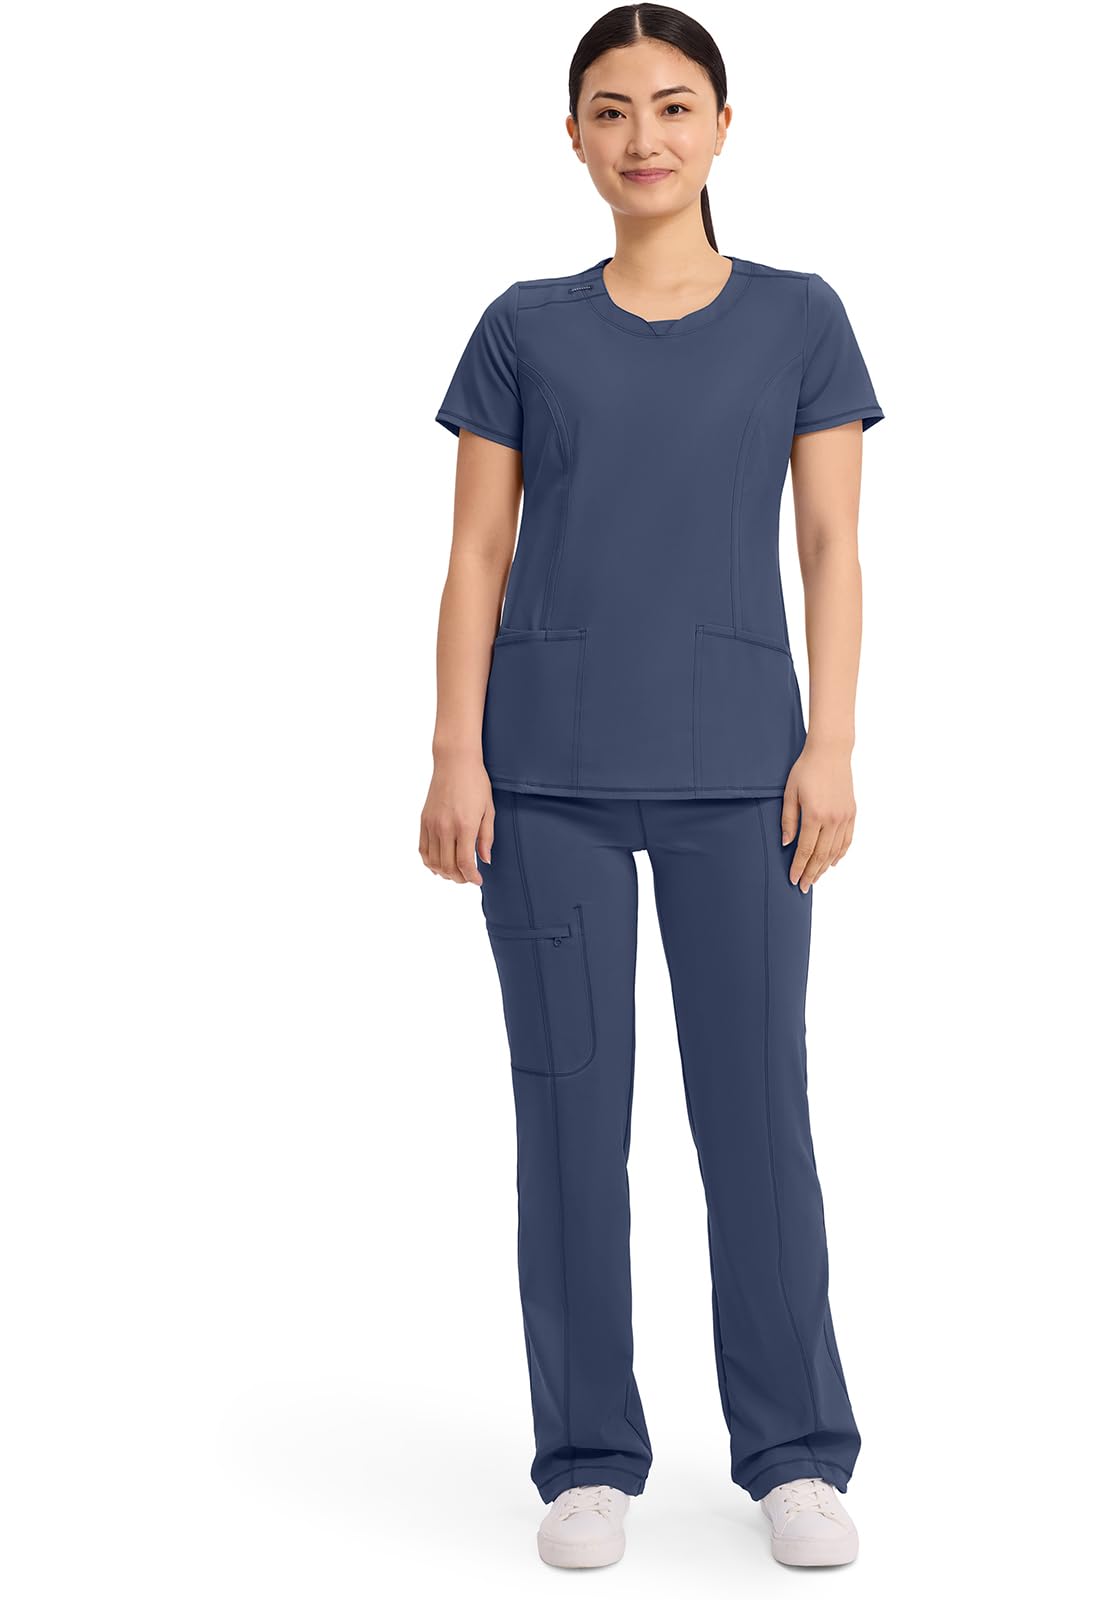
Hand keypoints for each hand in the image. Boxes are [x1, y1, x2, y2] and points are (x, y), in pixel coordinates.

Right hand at [419, 753, 494, 884]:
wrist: (454, 762)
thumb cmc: (476, 783)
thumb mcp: (489, 810)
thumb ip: (486, 837)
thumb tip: (485, 861)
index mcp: (465, 825)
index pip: (464, 863)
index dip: (471, 877)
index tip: (478, 881)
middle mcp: (446, 827)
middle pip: (448, 866)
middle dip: (459, 878)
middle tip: (468, 878)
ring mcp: (432, 824)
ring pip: (433, 861)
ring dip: (444, 873)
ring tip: (455, 873)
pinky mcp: (424, 820)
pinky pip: (422, 849)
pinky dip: (429, 862)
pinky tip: (439, 864)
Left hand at [781, 739, 855, 892]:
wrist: (830, 753)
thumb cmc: (805, 770)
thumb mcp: (790, 793)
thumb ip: (788, 820)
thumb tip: (786, 843)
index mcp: (814, 815)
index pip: (806, 850)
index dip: (799, 867)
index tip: (793, 880)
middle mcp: (832, 819)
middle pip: (822, 855)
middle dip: (812, 873)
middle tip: (804, 887)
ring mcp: (845, 816)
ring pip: (836, 850)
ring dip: (825, 867)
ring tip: (816, 878)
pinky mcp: (852, 812)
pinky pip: (847, 839)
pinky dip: (841, 853)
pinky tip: (833, 862)